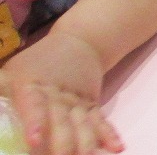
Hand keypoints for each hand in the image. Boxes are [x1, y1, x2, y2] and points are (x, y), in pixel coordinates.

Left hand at [1, 32, 121, 154]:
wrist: (81, 42)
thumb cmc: (36, 62)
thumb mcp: (9, 71)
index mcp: (35, 86)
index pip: (34, 106)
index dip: (35, 122)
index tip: (33, 140)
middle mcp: (59, 96)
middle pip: (62, 121)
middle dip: (63, 144)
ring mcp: (78, 102)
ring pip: (83, 125)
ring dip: (86, 143)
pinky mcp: (92, 107)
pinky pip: (100, 122)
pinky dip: (108, 134)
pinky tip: (116, 149)